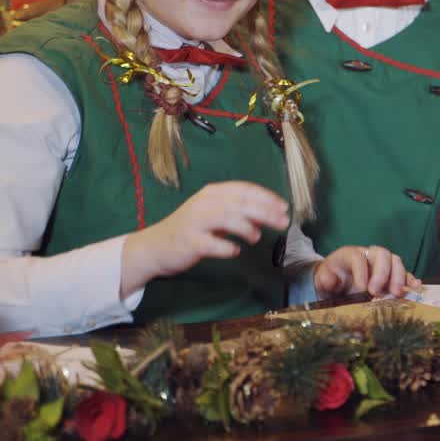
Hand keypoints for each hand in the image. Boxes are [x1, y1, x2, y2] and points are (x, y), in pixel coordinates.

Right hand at [121, 181, 290, 297]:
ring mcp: (195, 221)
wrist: (155, 247)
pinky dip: (227, 247)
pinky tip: (235, 251)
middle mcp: (204, 203)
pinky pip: (212, 244)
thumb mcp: (214, 215)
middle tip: (282, 222)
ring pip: (227, 218)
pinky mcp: (189, 241)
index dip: (266, 197)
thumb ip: (238, 213)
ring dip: (247, 227)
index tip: (284, 207)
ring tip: (256, 238)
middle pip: (240, 202)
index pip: (244, 189)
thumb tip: (268, 216)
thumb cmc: (190, 230)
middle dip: (265, 211)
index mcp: (212, 193)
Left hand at [312, 245, 420, 298]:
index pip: (358, 258)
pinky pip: (403, 272)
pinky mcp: (390, 274)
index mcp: (350, 254)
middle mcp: (368, 254)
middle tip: (377, 292)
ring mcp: (381, 263)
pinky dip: (409, 278)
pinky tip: (415, 286)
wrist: (336, 281)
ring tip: (396, 293)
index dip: (361, 272)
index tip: (362, 289)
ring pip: (395, 261)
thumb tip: (332, 279)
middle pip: (382, 254)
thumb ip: (325, 278)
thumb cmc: (330, 279)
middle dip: (382, 273)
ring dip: (398, 276)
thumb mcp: (322, 279)